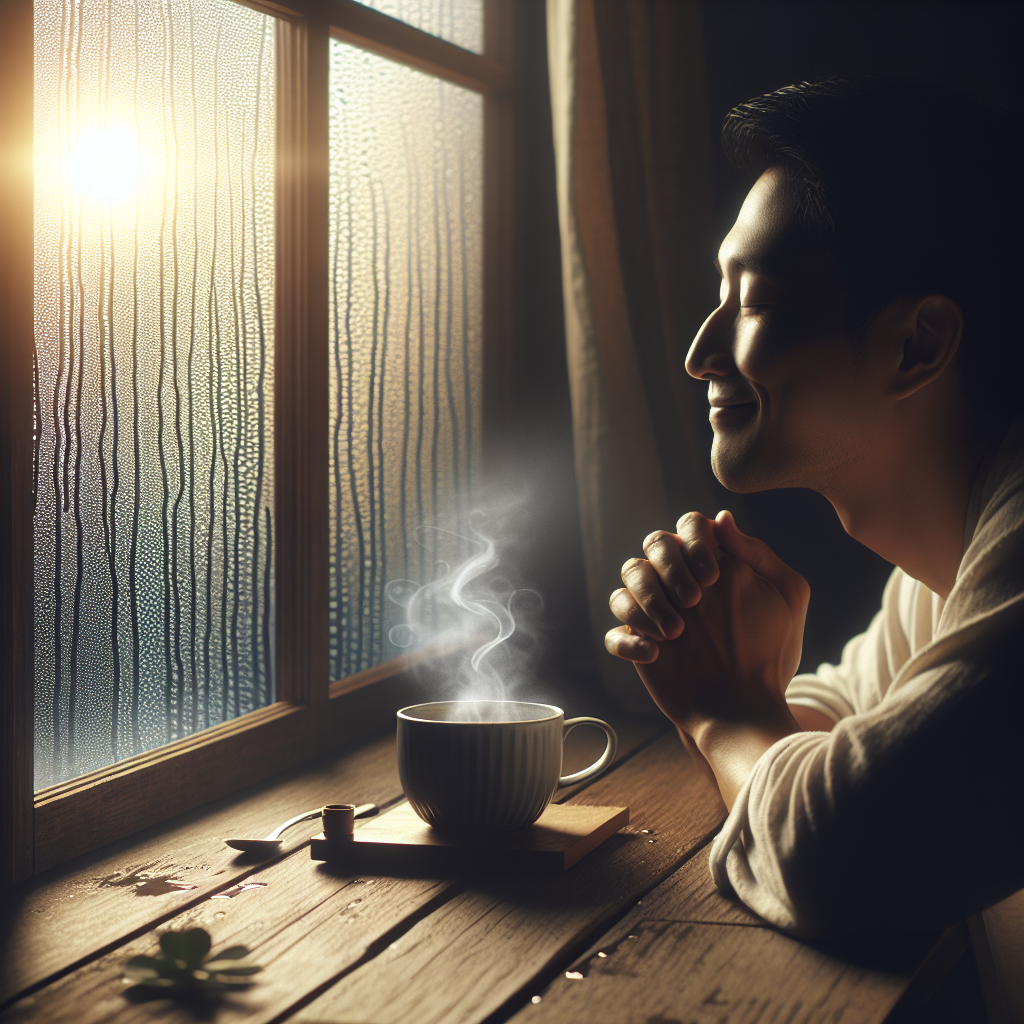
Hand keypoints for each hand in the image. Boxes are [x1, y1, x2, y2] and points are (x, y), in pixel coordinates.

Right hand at [606, 512, 808, 734]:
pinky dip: (628, 641)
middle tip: (694, 602)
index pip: (689, 526)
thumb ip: (757, 554)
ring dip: (646, 603)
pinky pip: (614, 634)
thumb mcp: (785, 598)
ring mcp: (655, 614)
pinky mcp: (638, 647)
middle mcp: (678, 582)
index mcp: (710, 564)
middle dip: (669, 568)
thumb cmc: (771, 652)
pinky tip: (655, 655)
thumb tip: (721, 520)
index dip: (694, 540)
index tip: (713, 575)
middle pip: (653, 546)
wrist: (747, 709)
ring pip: (626, 584)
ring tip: (675, 633)